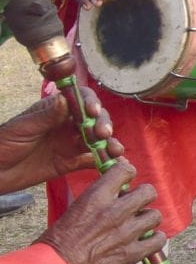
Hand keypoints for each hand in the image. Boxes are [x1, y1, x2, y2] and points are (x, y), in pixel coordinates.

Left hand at [0, 89, 119, 193]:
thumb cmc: (2, 144)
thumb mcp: (22, 128)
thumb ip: (45, 116)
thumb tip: (66, 100)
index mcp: (54, 111)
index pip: (79, 100)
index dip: (90, 103)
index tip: (93, 112)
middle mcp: (65, 125)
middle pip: (93, 120)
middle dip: (102, 124)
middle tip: (103, 135)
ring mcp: (69, 144)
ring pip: (97, 140)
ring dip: (109, 143)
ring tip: (116, 151)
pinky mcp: (69, 163)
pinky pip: (90, 160)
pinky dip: (104, 161)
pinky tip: (114, 164)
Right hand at [35, 162, 159, 263]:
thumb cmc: (56, 244)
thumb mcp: (73, 211)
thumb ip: (96, 201)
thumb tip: (113, 196)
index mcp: (96, 198)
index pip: (124, 171)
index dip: (127, 175)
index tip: (126, 182)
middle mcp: (115, 211)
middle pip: (148, 192)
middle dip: (143, 197)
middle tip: (135, 206)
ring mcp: (126, 232)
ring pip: (155, 215)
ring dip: (147, 220)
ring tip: (138, 226)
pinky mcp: (132, 253)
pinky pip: (159, 240)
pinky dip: (154, 240)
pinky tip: (146, 241)